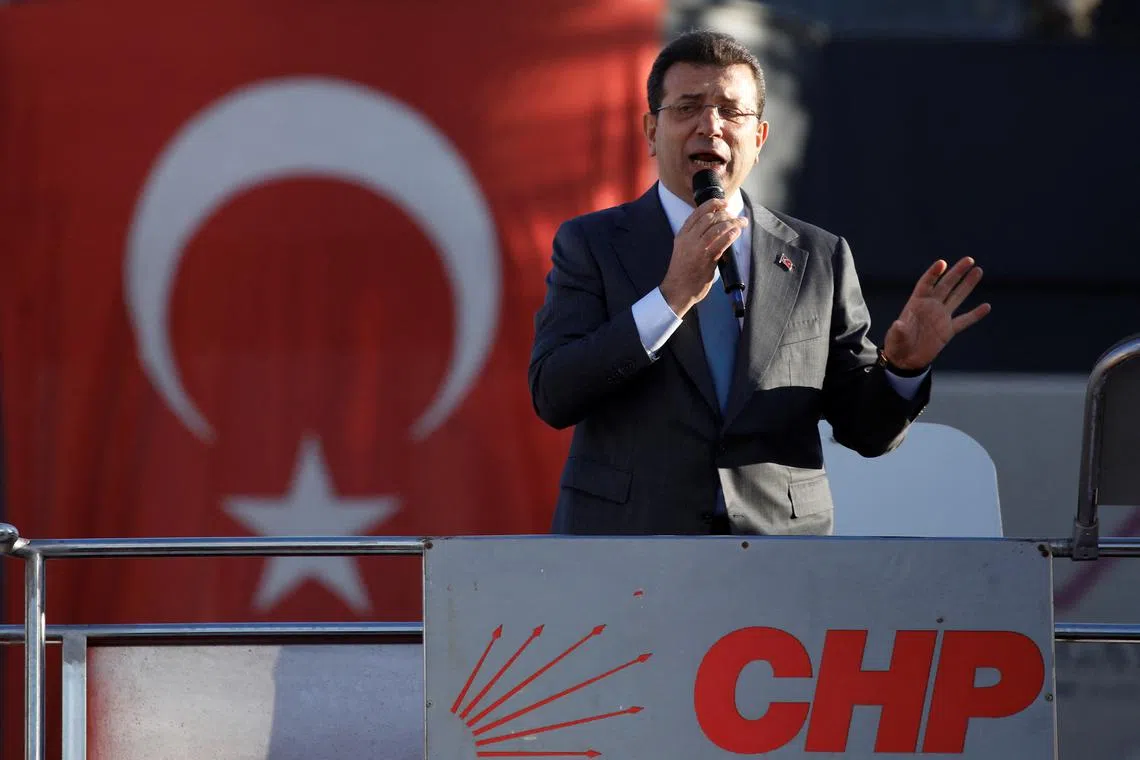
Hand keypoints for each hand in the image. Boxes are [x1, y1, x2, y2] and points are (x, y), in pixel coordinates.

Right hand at [659, 198, 748, 316]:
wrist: (677, 290)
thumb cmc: (682, 272)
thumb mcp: (683, 249)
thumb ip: (695, 237)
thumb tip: (715, 228)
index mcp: (682, 235)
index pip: (697, 213)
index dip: (712, 204)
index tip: (723, 203)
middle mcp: (688, 239)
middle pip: (709, 217)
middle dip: (725, 214)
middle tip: (735, 216)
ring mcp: (698, 249)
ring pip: (717, 227)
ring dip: (732, 222)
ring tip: (741, 223)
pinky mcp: (707, 259)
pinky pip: (722, 242)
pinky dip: (731, 234)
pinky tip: (737, 232)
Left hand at [883, 257, 990, 369]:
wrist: (906, 360)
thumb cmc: (897, 345)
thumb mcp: (896, 338)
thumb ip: (899, 331)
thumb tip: (899, 325)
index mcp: (916, 303)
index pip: (926, 284)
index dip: (933, 273)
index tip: (942, 263)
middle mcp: (930, 306)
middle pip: (945, 285)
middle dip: (957, 272)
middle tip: (969, 259)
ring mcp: (941, 317)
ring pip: (957, 297)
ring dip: (967, 285)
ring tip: (978, 271)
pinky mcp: (948, 330)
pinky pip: (964, 320)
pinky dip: (975, 314)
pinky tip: (986, 307)